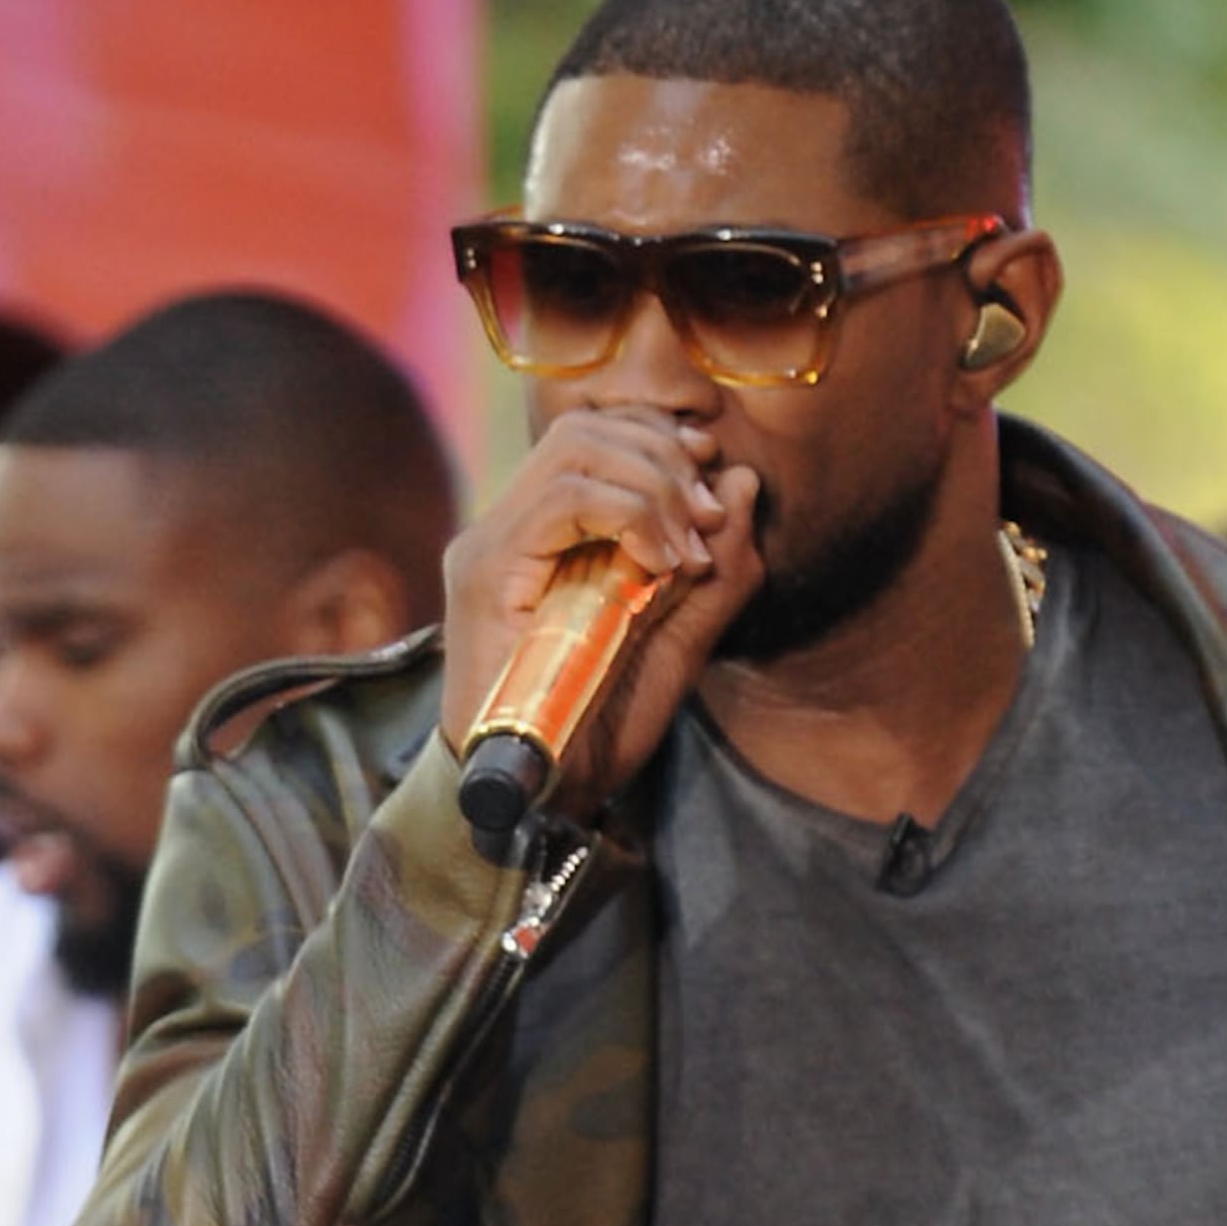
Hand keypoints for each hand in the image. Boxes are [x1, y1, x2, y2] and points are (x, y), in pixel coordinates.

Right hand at [438, 410, 762, 815]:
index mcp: (547, 534)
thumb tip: (741, 480)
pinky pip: (563, 499)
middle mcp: (508, 526)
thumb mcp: (681, 640)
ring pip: (576, 448)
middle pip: (586, 427)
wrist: (545, 798)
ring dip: (653, 485)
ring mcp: (490, 544)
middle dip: (665, 459)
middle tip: (709, 522)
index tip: (714, 486)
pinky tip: (661, 564)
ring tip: (687, 551)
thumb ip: (715, 568)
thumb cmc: (601, 727)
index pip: (597, 435)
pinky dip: (628, 514)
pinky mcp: (485, 571)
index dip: (663, 441)